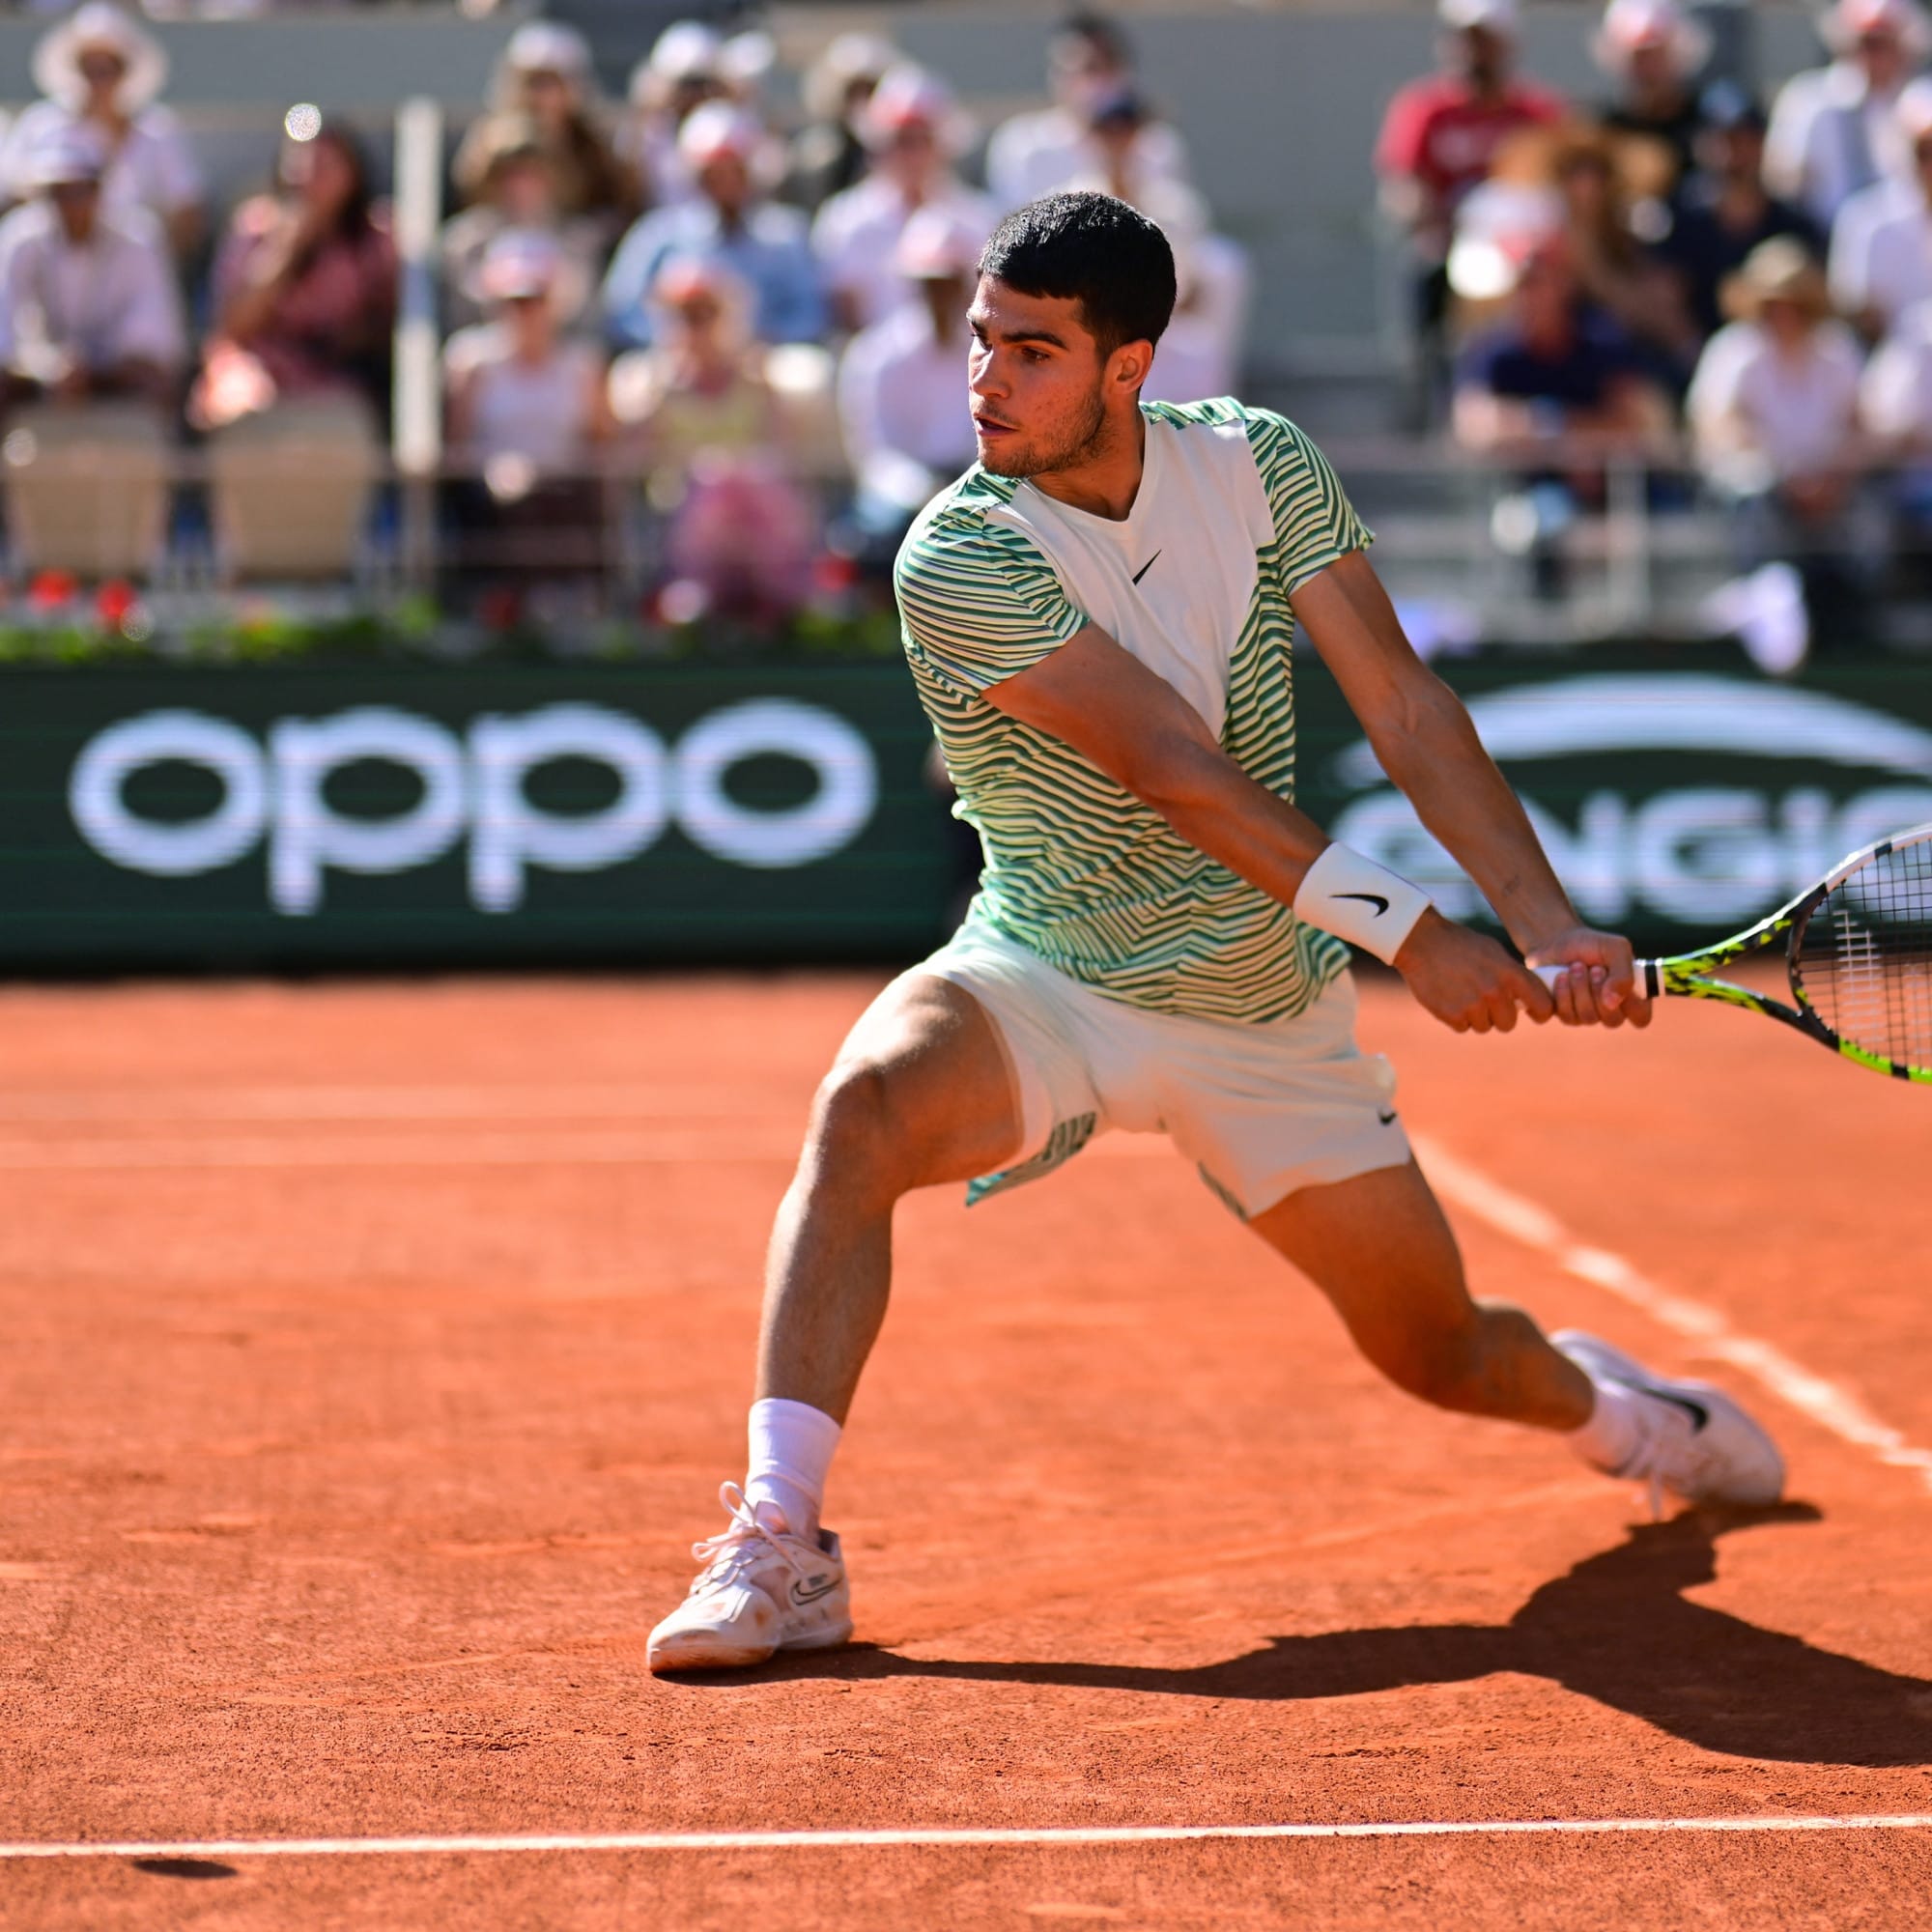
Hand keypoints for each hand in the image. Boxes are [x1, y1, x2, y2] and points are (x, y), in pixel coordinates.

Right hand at [1393, 908, 1554, 1034]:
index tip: (1532, 1012)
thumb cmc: (1460, 944)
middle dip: (1498, 1015)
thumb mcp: (1494, 952)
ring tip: (1461, 993)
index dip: (1540, 1012)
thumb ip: (1512, 975)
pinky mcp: (1451, 1015)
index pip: (1542, 1006)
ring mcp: (1472, 1005)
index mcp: (1510, 974)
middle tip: (1483, 1000)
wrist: (1422, 941)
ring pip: (1483, 1027)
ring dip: (1475, 1016)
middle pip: (1508, 1023)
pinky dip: (1456, 1017)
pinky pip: (1462, 1027)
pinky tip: (1448, 997)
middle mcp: (1494, 992)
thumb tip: (1526, 998)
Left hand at [1525, 925, 1650, 1028]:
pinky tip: (1561, 977)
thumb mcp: (1615, 948)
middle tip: (1594, 968)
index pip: (1641, 1017)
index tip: (1620, 983)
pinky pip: (1567, 1017)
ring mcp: (1588, 1014)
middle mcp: (1611, 1009)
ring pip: (1588, 1018)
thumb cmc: (1591, 945)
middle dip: (1600, 991)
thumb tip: (1613, 1003)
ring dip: (1580, 989)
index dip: (1633, 1006)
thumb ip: (1623, 974)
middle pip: (1613, 1021)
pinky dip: (1563, 994)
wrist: (1556, 941)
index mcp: (1630, 994)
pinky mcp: (1566, 1015)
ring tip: (1575, 967)